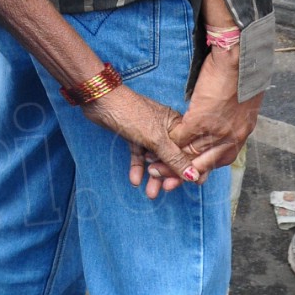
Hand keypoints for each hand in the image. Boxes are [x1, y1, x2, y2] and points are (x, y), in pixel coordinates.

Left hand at [82, 83, 194, 198]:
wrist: (101, 101)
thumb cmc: (131, 113)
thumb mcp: (157, 139)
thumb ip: (175, 159)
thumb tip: (194, 176)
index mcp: (178, 125)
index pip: (190, 151)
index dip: (189, 168)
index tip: (186, 184)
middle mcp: (166, 129)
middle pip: (173, 157)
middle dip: (169, 175)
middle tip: (164, 189)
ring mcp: (149, 132)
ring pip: (156, 159)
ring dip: (153, 176)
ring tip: (150, 193)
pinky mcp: (134, 136)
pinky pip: (140, 156)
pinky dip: (138, 167)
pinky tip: (135, 180)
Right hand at [167, 47, 262, 176]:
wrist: (238, 57)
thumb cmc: (240, 75)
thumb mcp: (240, 104)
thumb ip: (230, 119)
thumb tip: (221, 128)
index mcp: (240, 133)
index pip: (217, 159)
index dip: (200, 168)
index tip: (187, 176)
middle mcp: (230, 137)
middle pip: (202, 163)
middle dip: (182, 175)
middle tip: (166, 183)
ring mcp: (216, 130)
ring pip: (190, 154)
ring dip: (170, 162)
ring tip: (155, 168)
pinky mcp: (201, 119)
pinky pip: (181, 138)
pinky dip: (169, 142)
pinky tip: (159, 144)